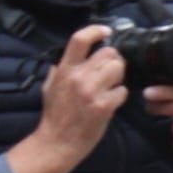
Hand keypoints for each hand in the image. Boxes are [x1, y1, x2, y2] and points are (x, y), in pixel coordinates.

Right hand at [7, 25, 125, 172]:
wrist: (57, 142)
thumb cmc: (55, 115)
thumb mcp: (50, 87)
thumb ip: (59, 70)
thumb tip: (67, 58)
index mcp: (64, 69)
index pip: (80, 39)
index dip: (96, 30)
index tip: (107, 31)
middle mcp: (78, 77)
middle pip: (108, 53)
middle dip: (114, 60)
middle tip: (111, 71)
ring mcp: (92, 91)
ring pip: (118, 69)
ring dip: (118, 77)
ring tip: (110, 87)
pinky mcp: (104, 106)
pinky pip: (122, 91)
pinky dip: (120, 95)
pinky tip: (112, 102)